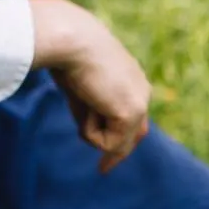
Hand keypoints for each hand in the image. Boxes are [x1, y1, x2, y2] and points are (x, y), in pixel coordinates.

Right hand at [29, 0, 150, 172]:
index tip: (109, 155)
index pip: (134, 117)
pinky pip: (108, 143)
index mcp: (133, 80)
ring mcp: (140, 104)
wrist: (71, 38)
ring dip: (89, 129)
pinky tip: (86, 103)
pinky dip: (90, 130)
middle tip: (103, 170)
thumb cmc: (66, 54)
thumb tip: (93, 136)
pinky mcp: (131, 113)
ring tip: (81, 98)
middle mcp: (142, 92)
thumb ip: (90, 108)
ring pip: (117, 141)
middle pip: (136, 135)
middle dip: (118, 153)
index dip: (123, 138)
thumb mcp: (80, 86)